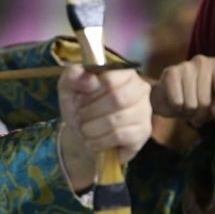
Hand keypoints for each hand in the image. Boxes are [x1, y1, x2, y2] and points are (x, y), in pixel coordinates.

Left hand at [58, 65, 151, 190]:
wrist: (85, 133)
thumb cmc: (81, 106)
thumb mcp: (69, 87)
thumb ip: (73, 75)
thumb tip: (89, 79)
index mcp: (123, 72)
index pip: (110, 79)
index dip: (90, 93)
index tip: (79, 100)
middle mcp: (140, 89)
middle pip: (117, 99)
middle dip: (91, 111)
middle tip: (80, 117)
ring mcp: (145, 111)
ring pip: (117, 120)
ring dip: (92, 128)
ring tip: (85, 130)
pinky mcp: (144, 132)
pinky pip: (120, 136)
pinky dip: (100, 141)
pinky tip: (93, 141)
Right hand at [152, 55, 214, 129]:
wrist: (168, 95)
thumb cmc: (197, 99)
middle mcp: (204, 62)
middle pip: (205, 101)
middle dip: (201, 114)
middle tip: (198, 113)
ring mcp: (187, 65)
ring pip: (191, 104)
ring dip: (189, 113)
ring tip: (187, 107)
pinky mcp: (171, 72)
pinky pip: (177, 102)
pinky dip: (177, 108)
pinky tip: (177, 102)